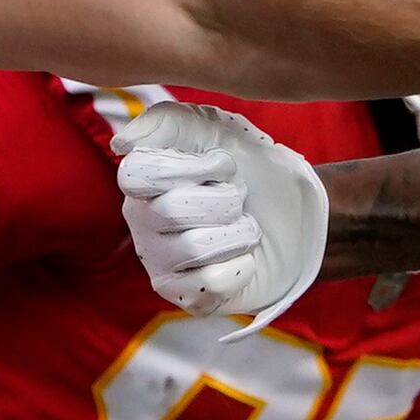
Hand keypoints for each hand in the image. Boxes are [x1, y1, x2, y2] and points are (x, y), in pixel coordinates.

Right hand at [111, 98, 326, 319]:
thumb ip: (168, 121)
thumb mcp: (218, 129)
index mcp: (143, 181)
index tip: (222, 164)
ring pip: (195, 247)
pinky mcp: (187, 298)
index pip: (135, 174)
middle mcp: (143, 222)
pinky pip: (212, 283)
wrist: (299, 215)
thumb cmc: (253, 169)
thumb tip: (120, 143)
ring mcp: (161, 264)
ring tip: (242, 228)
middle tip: (238, 199)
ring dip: (238, 232)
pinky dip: (242, 266)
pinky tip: (242, 259)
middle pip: (171, 210)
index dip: (188, 169)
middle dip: (225, 199)